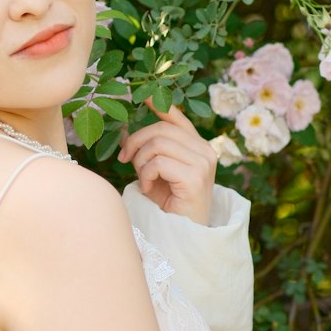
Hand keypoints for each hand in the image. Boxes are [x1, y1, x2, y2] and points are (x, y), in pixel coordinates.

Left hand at [117, 98, 216, 224]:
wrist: (183, 234)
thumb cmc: (169, 204)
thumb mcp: (155, 171)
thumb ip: (146, 150)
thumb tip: (125, 130)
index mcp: (198, 147)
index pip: (178, 119)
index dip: (160, 106)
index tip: (143, 97)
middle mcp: (205, 151)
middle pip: (161, 130)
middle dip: (136, 143)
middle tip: (125, 160)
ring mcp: (203, 163)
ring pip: (157, 144)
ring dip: (140, 162)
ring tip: (142, 179)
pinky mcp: (195, 177)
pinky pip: (158, 163)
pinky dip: (145, 175)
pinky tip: (148, 188)